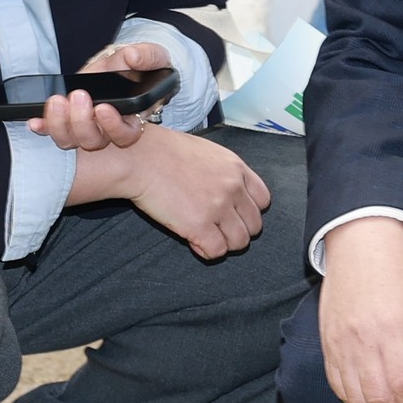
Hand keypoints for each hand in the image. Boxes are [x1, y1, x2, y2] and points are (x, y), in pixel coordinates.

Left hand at [29, 42, 168, 152]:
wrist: (124, 64)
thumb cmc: (140, 65)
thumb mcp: (150, 56)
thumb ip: (145, 55)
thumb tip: (132, 57)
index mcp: (132, 117)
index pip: (126, 134)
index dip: (113, 126)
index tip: (103, 108)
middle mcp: (107, 127)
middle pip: (94, 140)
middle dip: (82, 122)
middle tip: (78, 97)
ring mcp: (86, 124)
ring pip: (73, 139)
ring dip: (61, 125)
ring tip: (57, 102)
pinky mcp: (68, 118)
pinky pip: (54, 130)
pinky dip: (44, 127)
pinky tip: (35, 121)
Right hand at [87, 126, 267, 258]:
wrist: (139, 157)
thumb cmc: (162, 151)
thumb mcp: (204, 152)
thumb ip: (222, 172)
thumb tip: (224, 191)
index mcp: (236, 168)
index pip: (263, 200)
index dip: (248, 211)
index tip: (232, 214)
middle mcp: (233, 188)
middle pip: (254, 225)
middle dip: (236, 230)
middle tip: (215, 228)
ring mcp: (218, 207)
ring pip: (239, 242)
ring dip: (223, 243)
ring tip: (204, 235)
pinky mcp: (199, 225)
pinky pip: (216, 251)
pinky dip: (205, 251)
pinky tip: (192, 240)